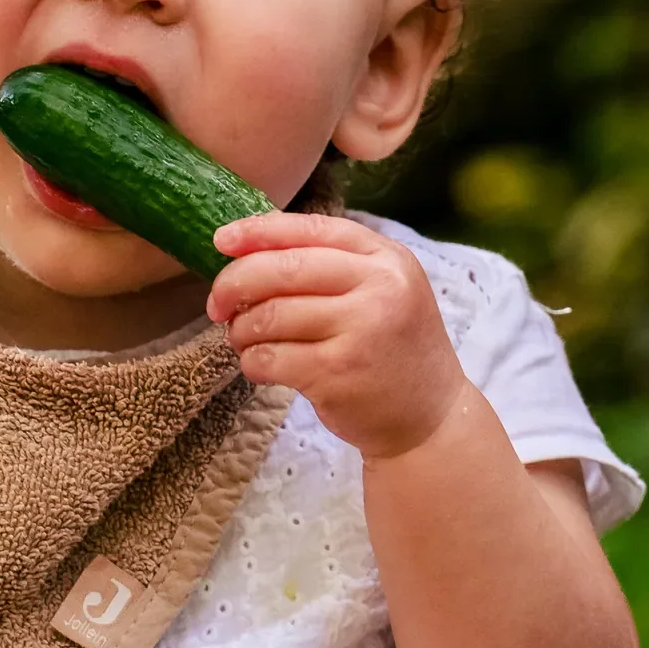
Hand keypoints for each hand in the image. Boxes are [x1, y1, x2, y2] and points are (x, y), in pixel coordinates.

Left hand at [208, 213, 468, 459]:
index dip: (259, 231)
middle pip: (283, 269)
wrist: (431, 418)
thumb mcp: (384, 290)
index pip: (311, 230)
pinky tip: (260, 366)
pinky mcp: (338, 374)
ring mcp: (360, 331)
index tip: (221, 240)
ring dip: (242, 329)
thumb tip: (247, 248)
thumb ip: (331, 264)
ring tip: (243, 339)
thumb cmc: (394, 348)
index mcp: (387, 258)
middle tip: (217, 304)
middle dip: (235, 283)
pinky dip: (252, 361)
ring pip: (271, 315)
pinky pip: (271, 357)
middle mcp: (379, 287)